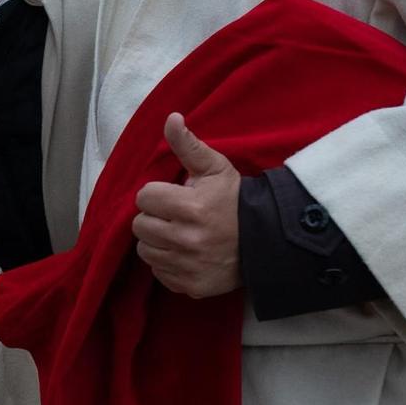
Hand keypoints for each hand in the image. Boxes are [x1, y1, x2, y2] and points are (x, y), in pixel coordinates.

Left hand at [131, 113, 241, 297]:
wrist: (266, 240)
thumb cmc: (235, 200)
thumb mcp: (215, 168)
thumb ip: (188, 145)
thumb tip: (170, 118)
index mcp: (190, 207)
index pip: (144, 197)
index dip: (157, 194)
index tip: (175, 195)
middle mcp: (187, 239)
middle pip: (139, 225)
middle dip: (154, 217)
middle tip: (175, 215)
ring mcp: (188, 266)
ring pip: (145, 250)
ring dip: (157, 241)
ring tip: (179, 233)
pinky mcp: (191, 286)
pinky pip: (159, 273)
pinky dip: (167, 263)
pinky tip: (185, 253)